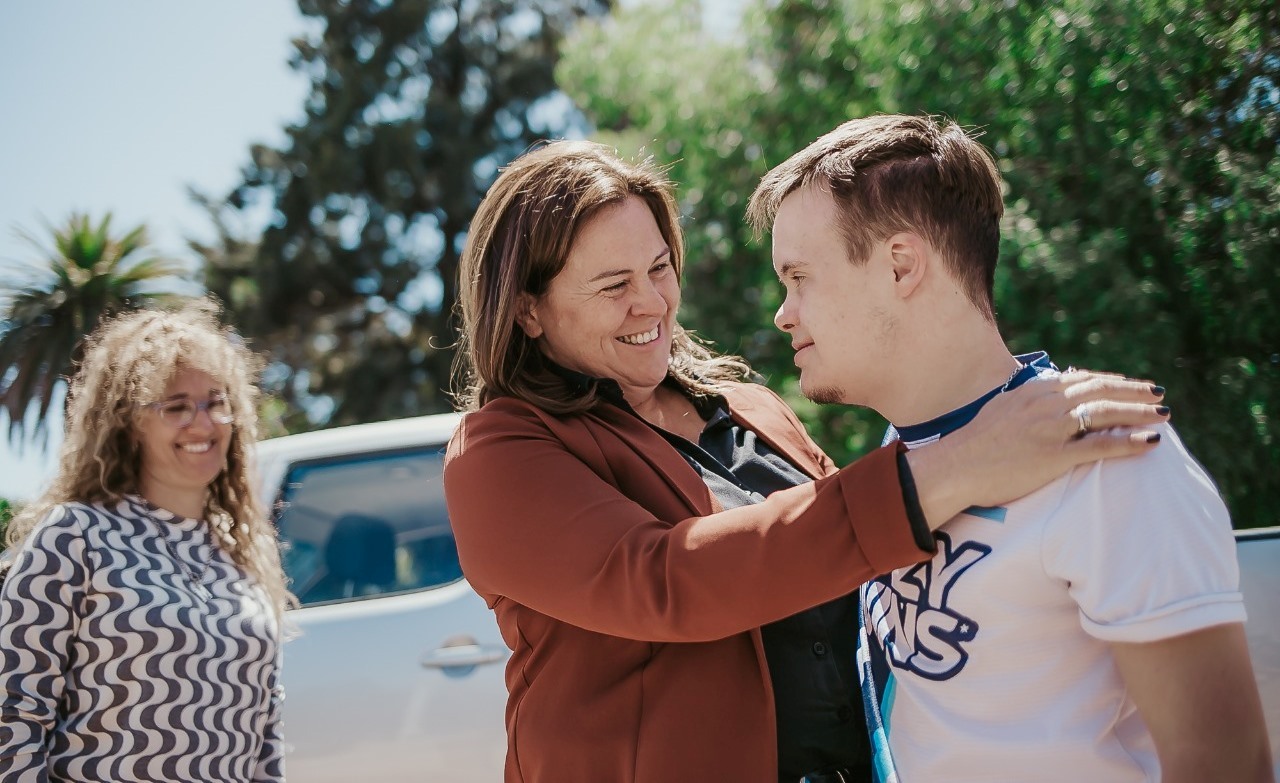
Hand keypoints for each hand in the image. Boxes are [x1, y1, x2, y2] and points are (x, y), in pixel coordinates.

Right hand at [906, 370, 1168, 528]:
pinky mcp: (1054, 456)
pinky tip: (1150, 442)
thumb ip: (1026, 400)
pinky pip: (1101, 446)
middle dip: (1135, 392)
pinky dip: (1129, 441)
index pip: (1083, 380)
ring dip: (1140, 412)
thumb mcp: (1001, 409)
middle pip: (1101, 391)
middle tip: (1159, 395)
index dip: (1112, 381)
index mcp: (1034, 392)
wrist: (956, 466)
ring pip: (1107, 413)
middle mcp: (1047, 404)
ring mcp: (1052, 429)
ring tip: (1163, 415)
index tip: (1132, 385)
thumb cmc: (974, 444)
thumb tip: (1043, 392)